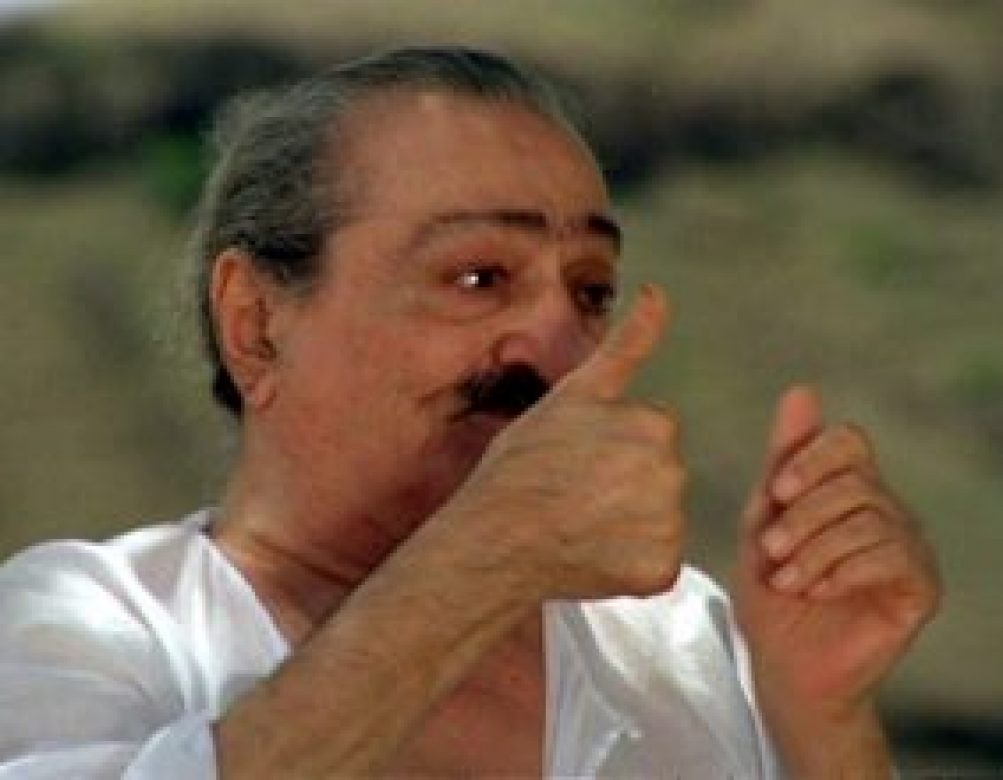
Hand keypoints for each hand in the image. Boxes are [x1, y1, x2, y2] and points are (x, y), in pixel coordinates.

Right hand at [446, 284, 686, 601]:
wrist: (495, 537)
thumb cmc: (523, 463)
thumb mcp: (572, 394)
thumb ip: (626, 345)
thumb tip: (659, 292)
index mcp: (654, 423)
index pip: (654, 431)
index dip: (614, 444)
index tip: (578, 458)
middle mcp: (671, 470)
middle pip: (661, 474)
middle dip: (629, 481)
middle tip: (577, 493)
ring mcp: (668, 522)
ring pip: (660, 518)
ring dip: (632, 523)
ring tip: (580, 525)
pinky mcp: (661, 568)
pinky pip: (657, 562)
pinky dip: (633, 565)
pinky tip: (593, 556)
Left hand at [734, 387, 939, 749]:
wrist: (783, 667)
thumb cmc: (770, 594)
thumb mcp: (764, 521)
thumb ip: (783, 460)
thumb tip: (802, 390)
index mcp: (848, 489)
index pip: (849, 440)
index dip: (810, 457)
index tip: (775, 493)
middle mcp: (885, 510)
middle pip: (854, 480)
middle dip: (801, 516)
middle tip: (771, 552)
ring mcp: (907, 547)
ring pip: (869, 517)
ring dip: (815, 550)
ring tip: (788, 580)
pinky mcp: (921, 587)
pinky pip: (891, 556)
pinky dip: (842, 572)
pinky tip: (818, 593)